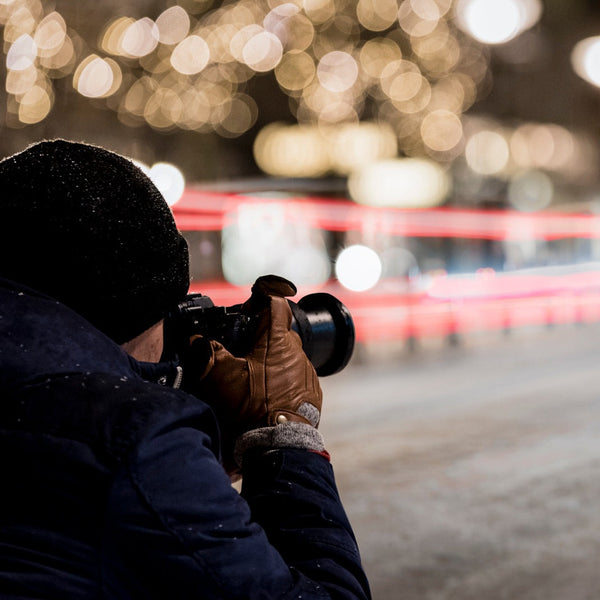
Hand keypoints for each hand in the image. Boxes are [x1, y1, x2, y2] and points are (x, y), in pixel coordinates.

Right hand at [195, 275, 321, 432]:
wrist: (277, 444)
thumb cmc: (250, 407)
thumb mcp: (217, 376)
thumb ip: (206, 352)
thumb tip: (195, 341)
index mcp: (276, 339)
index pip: (275, 302)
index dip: (262, 295)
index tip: (251, 302)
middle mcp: (297, 352)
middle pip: (278, 331)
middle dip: (260, 336)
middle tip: (240, 350)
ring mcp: (307, 373)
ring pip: (286, 356)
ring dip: (270, 360)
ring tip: (250, 377)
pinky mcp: (311, 393)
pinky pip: (294, 377)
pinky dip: (280, 380)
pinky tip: (264, 395)